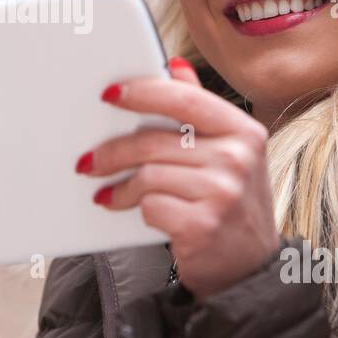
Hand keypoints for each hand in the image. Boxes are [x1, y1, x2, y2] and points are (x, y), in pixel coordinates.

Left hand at [76, 57, 281, 299]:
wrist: (249, 270)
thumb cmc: (231, 206)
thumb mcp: (230, 155)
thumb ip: (201, 112)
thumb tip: (176, 67)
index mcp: (244, 131)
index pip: (185, 99)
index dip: (143, 92)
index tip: (110, 94)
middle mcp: (238, 158)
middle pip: (155, 141)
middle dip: (113, 151)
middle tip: (88, 159)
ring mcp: (223, 193)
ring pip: (148, 174)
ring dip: (119, 186)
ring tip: (107, 192)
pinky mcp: (203, 225)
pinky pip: (151, 206)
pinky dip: (135, 209)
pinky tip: (130, 212)